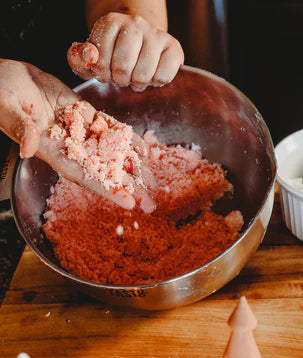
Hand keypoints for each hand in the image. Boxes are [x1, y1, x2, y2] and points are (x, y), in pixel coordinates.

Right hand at [0, 59, 154, 211]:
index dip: (107, 190)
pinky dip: (126, 137)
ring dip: (132, 164)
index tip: (129, 203)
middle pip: (104, 169)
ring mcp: (79, 130)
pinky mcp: (83, 113)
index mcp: (51, 150)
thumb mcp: (5, 108)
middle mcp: (70, 145)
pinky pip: (109, 127)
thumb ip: (21, 127)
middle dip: (128, 185)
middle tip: (150, 200)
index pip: (84, 176)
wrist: (4, 75)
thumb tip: (30, 146)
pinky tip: (142, 146)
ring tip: (152, 178)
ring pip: (111, 150)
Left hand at [68, 13, 183, 91]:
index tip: (105, 73)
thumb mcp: (93, 56)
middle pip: (123, 66)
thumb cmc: (115, 54)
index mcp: (112, 22)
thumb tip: (88, 57)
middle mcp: (136, 23)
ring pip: (144, 74)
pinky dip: (156, 82)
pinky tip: (152, 76)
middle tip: (122, 78)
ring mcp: (157, 35)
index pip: (102, 58)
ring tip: (136, 78)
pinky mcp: (174, 48)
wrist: (142, 42)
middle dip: (120, 80)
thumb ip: (80, 59)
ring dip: (138, 84)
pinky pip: (163, 76)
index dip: (102, 73)